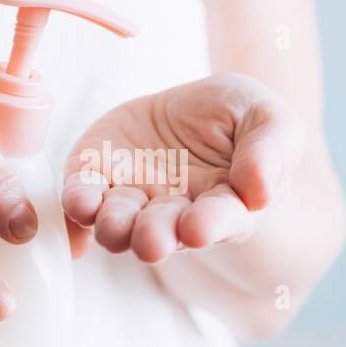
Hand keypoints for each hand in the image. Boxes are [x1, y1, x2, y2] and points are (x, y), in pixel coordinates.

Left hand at [62, 73, 303, 262]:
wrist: (193, 107)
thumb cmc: (240, 120)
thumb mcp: (270, 121)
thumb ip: (269, 154)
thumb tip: (259, 195)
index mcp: (224, 208)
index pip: (219, 222)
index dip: (209, 225)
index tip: (198, 228)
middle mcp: (174, 216)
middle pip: (162, 233)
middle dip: (154, 237)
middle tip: (151, 239)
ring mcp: (132, 201)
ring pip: (118, 226)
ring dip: (114, 227)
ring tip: (113, 222)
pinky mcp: (96, 177)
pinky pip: (81, 197)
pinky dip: (75, 206)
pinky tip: (78, 206)